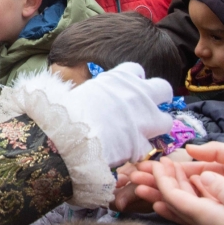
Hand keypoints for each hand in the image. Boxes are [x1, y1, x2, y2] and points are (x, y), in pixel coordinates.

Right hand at [0, 63, 172, 207]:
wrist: (65, 137)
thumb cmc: (61, 111)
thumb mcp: (71, 92)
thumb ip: (81, 90)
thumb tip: (57, 88)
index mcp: (118, 78)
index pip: (136, 70)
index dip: (132, 81)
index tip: (125, 90)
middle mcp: (137, 95)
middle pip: (163, 89)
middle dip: (156, 99)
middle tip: (143, 111)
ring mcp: (143, 119)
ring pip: (166, 120)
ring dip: (155, 127)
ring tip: (139, 135)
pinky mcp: (141, 144)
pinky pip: (148, 147)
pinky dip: (139, 151)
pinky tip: (127, 154)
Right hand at [134, 142, 223, 207]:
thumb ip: (216, 152)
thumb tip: (188, 149)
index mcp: (218, 174)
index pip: (185, 169)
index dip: (166, 168)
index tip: (147, 164)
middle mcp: (212, 190)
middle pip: (177, 185)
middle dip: (155, 180)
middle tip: (134, 176)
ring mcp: (214, 207)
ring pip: (179, 199)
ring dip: (158, 193)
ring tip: (139, 188)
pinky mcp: (218, 222)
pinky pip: (190, 216)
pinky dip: (173, 210)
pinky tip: (158, 204)